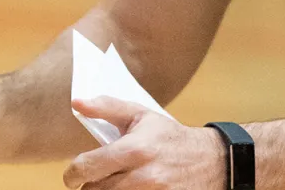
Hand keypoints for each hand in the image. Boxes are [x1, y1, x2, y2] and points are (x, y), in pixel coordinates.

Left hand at [62, 97, 226, 189]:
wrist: (212, 161)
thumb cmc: (170, 137)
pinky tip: (127, 188)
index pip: (86, 167)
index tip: (73, 176)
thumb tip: (77, 102)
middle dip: (90, 185)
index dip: (72, 174)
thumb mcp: (141, 116)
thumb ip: (107, 107)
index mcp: (133, 149)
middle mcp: (143, 176)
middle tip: (95, 179)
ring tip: (111, 183)